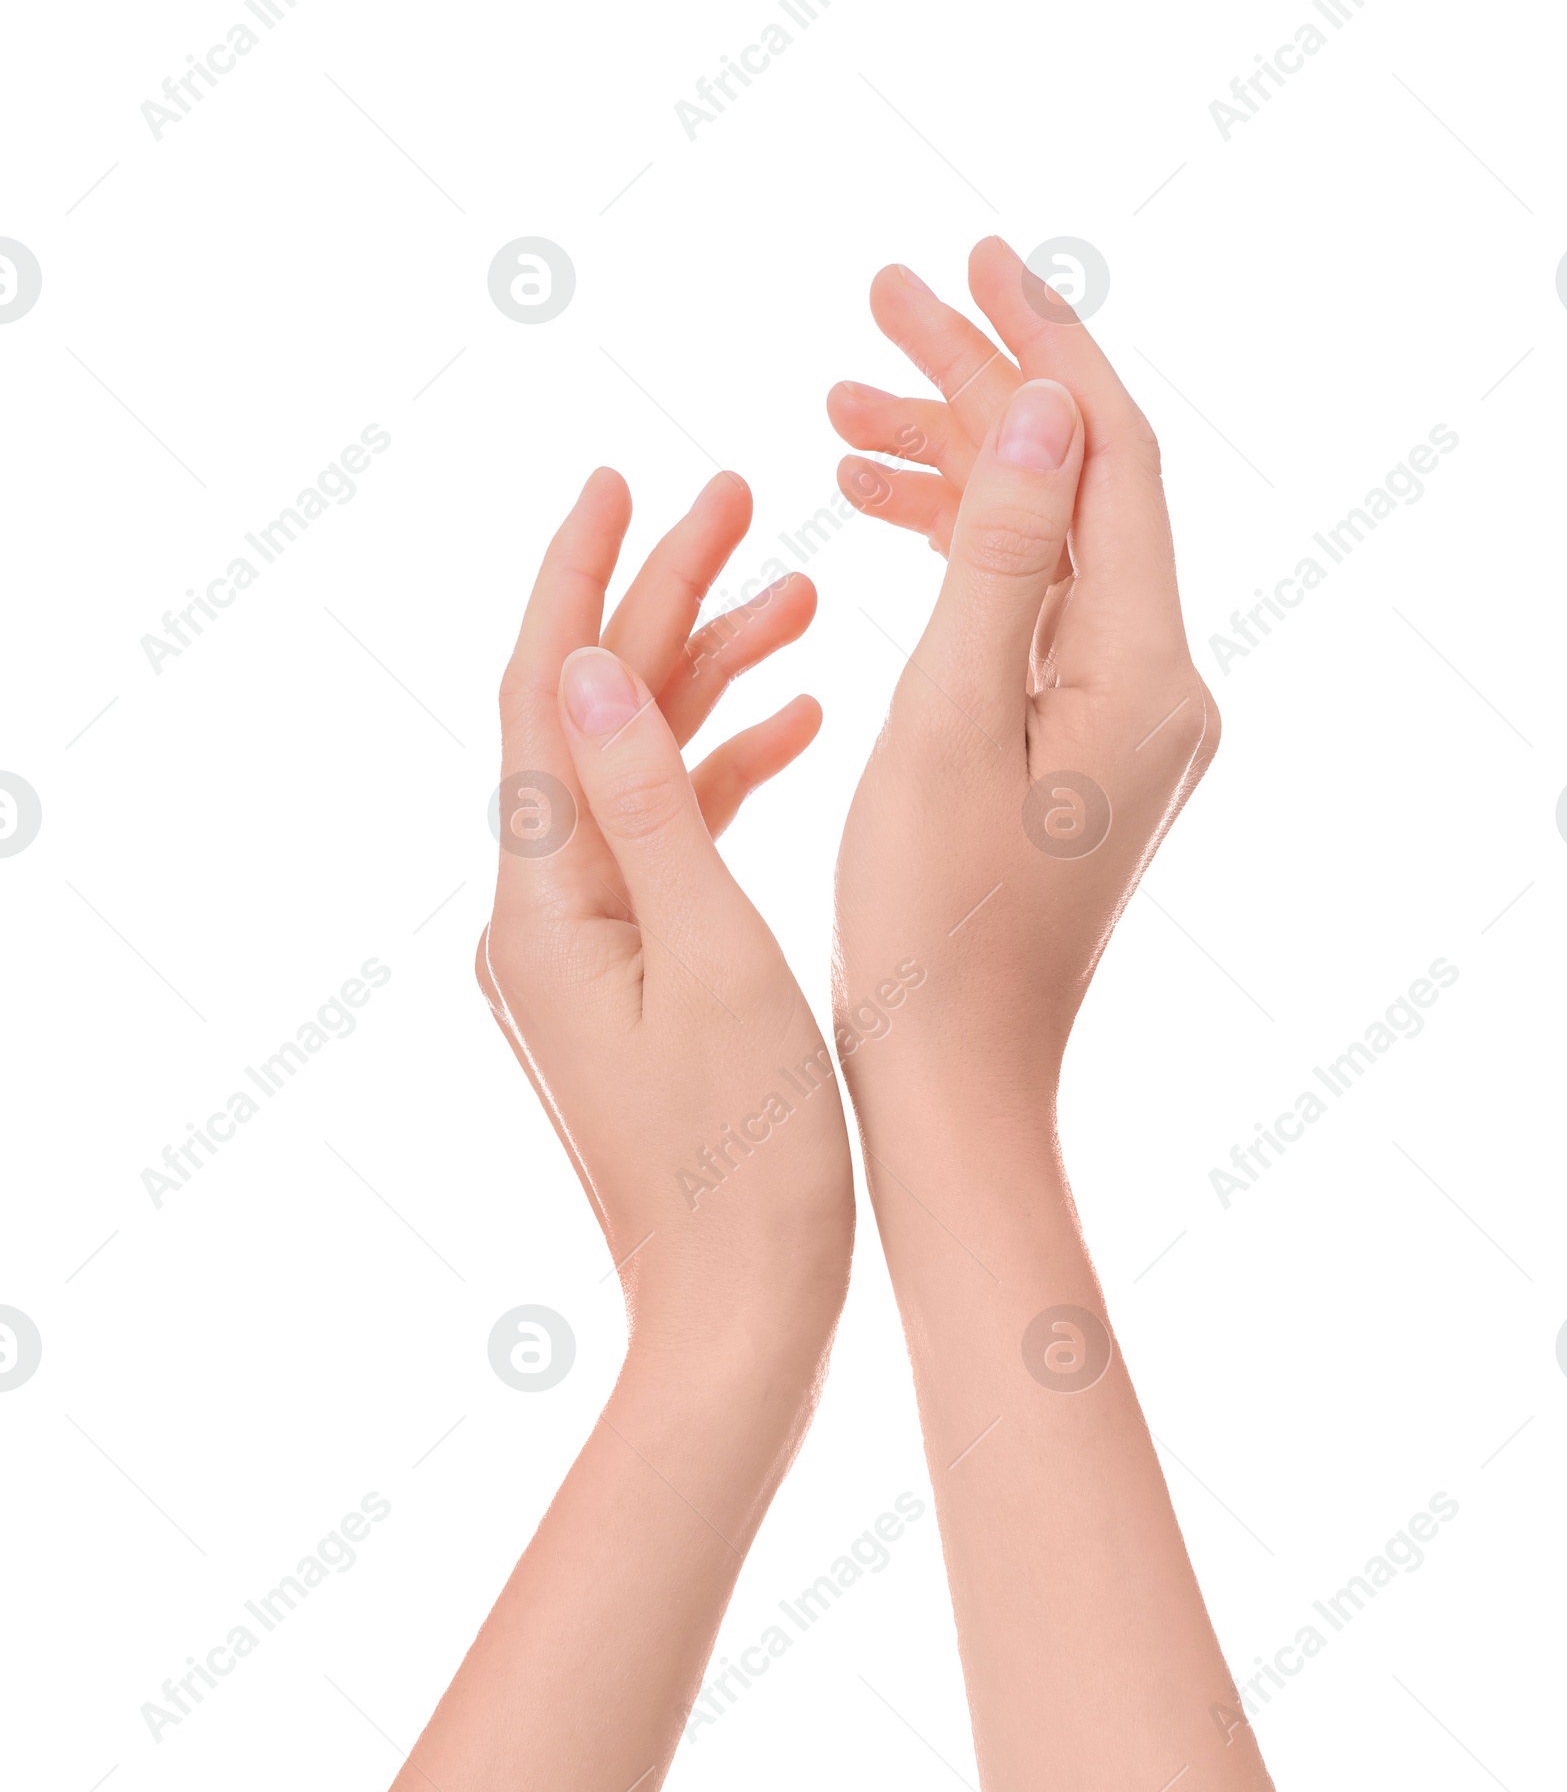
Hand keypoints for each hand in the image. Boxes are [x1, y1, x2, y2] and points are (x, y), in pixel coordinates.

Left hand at [478, 468, 852, 1352]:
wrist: (741, 1316)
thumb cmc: (748, 1163)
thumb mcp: (710, 964)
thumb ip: (651, 809)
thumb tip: (593, 669)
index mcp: (543, 910)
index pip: (542, 699)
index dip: (582, 579)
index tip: (625, 476)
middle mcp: (540, 922)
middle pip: (589, 722)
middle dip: (662, 608)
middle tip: (742, 504)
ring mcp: (583, 956)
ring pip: (637, 777)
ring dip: (709, 686)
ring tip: (801, 599)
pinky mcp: (633, 986)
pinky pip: (667, 851)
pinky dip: (725, 781)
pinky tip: (799, 729)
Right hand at [826, 238, 1218, 1146]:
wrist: (954, 1084)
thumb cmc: (931, 934)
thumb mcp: (949, 726)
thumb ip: (998, 557)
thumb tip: (1046, 403)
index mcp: (1143, 673)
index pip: (1110, 456)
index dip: (1037, 346)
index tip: (958, 261)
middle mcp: (1157, 688)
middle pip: (1079, 488)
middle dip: (978, 392)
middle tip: (871, 313)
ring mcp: (1121, 725)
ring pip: (1044, 550)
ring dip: (953, 473)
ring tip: (837, 417)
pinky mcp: (1076, 757)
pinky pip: (1025, 617)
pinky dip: (957, 559)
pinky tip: (879, 521)